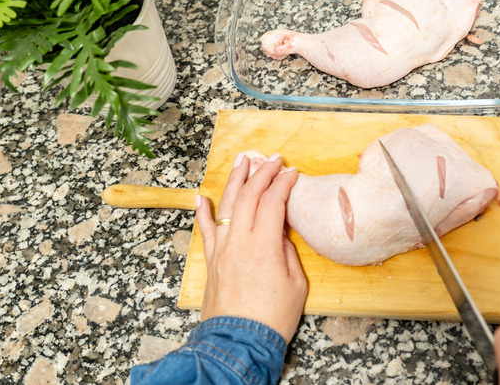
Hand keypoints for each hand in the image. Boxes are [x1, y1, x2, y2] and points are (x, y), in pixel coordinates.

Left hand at [195, 152, 307, 343]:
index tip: (292, 172)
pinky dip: (204, 212)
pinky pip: (207, 231)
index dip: (283, 183)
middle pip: (250, 197)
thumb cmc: (272, 317)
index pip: (274, 202)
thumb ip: (287, 252)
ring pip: (228, 206)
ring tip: (242, 161)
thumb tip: (280, 235)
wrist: (240, 342)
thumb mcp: (296, 284)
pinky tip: (204, 197)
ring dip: (236, 181)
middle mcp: (240, 242)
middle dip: (262, 173)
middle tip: (273, 159)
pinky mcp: (213, 262)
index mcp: (264, 246)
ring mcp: (223, 250)